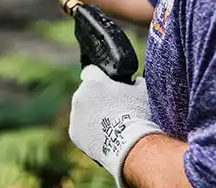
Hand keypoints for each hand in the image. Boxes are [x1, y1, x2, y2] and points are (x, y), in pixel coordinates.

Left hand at [69, 65, 162, 187]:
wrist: (130, 144)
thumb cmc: (137, 115)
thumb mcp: (141, 91)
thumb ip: (135, 82)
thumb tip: (135, 81)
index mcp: (93, 81)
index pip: (91, 71)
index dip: (99, 77)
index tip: (106, 85)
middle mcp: (79, 95)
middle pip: (85, 93)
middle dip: (96, 99)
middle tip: (111, 110)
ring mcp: (75, 114)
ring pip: (82, 112)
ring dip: (91, 116)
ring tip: (109, 127)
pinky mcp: (74, 132)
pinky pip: (80, 129)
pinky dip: (89, 132)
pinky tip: (103, 137)